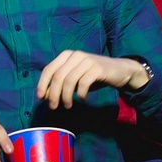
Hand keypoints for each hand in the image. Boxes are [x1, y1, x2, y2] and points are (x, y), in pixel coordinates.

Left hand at [37, 51, 151, 108]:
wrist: (120, 70)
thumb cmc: (93, 75)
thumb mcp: (75, 77)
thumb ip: (61, 83)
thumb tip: (45, 95)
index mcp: (66, 55)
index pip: (48, 69)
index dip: (42, 84)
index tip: (40, 97)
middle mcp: (75, 55)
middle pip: (58, 76)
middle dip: (53, 93)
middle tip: (53, 106)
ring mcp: (87, 60)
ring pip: (69, 81)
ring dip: (66, 96)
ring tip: (67, 105)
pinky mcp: (98, 68)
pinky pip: (83, 83)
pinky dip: (81, 93)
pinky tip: (83, 98)